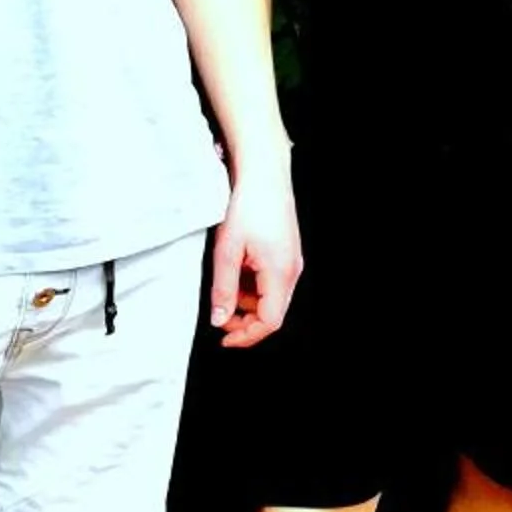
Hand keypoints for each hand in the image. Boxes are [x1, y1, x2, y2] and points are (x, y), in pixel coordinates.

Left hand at [208, 159, 301, 348]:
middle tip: (219, 316)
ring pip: (272, 297)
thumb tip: (220, 319)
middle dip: (245, 321)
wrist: (264, 173)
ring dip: (248, 302)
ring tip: (225, 288)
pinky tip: (237, 271)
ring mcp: (292, 261)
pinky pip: (272, 281)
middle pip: (273, 312)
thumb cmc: (248, 206)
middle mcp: (292, 270)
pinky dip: (254, 286)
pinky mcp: (287, 252)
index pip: (269, 321)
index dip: (246, 336)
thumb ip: (224, 289)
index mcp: (280, 273)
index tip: (223, 337)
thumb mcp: (227, 251)